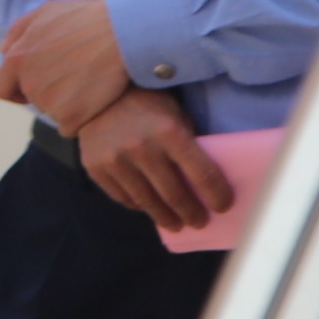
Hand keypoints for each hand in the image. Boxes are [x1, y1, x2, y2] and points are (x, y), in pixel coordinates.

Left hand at [0, 0, 129, 131]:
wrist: (124, 32)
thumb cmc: (88, 18)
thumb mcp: (46, 13)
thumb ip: (19, 33)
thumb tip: (4, 52)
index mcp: (17, 59)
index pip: (1, 89)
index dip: (16, 91)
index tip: (31, 90)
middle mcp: (28, 83)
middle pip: (33, 101)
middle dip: (49, 93)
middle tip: (74, 78)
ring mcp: (48, 102)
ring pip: (53, 113)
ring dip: (68, 104)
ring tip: (90, 82)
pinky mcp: (70, 116)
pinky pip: (70, 126)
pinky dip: (82, 118)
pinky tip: (97, 99)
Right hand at [74, 86, 235, 234]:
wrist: (97, 94)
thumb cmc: (148, 105)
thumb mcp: (175, 115)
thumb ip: (188, 145)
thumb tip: (204, 184)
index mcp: (169, 132)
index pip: (202, 174)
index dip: (217, 195)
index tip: (223, 206)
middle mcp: (141, 148)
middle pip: (175, 195)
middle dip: (192, 213)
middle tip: (199, 222)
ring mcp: (115, 160)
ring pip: (147, 202)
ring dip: (166, 218)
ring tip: (175, 224)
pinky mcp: (95, 168)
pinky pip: (123, 197)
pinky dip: (139, 205)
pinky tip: (148, 206)